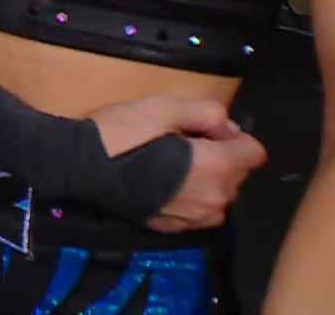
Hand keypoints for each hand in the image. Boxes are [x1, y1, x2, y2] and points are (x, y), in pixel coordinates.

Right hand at [87, 94, 266, 232]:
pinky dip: (190, 196)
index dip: (232, 136)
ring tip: (171, 164)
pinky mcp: (175, 228)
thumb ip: (207, 111)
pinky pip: (200, 211)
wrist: (79, 168)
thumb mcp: (163, 106)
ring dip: (206, 178)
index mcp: (217, 167)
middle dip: (220, 156)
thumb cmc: (121, 133)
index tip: (202, 129)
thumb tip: (228, 127)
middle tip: (180, 142)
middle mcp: (215, 199)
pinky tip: (162, 184)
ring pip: (219, 194)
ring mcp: (195, 218)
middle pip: (238, 173)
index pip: (255, 152)